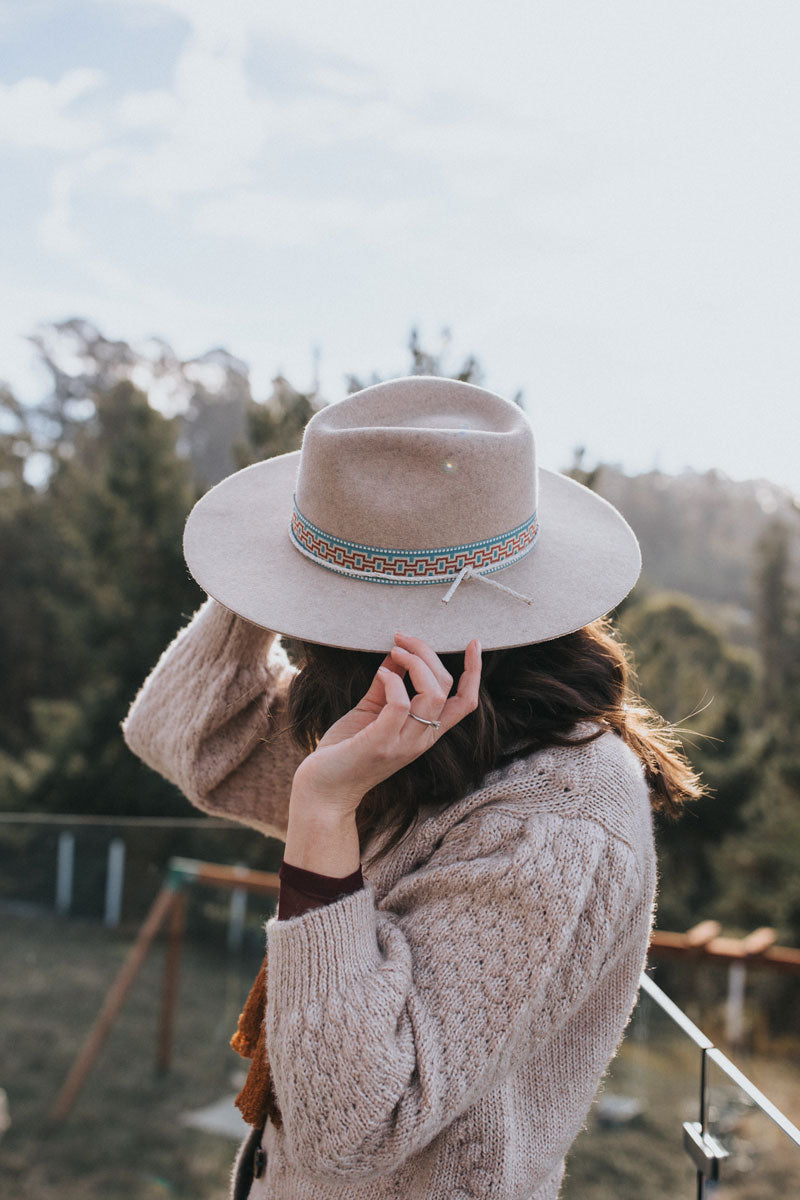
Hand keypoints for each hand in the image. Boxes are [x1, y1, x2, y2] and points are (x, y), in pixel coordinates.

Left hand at [290, 632, 481, 816]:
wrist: (323, 790)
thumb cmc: (345, 750)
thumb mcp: (372, 711)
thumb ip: (388, 684)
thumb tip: (398, 653)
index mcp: (426, 732)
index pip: (465, 702)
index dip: (475, 671)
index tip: (473, 644)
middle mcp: (421, 739)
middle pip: (447, 688)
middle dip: (428, 653)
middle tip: (402, 639)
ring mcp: (403, 743)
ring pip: (433, 694)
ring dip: (415, 662)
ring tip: (394, 650)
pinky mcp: (381, 743)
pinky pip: (400, 704)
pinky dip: (393, 680)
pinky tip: (380, 673)